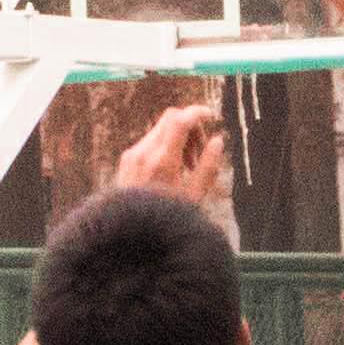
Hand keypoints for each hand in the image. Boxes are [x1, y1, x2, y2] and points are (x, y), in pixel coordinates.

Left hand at [110, 106, 230, 210]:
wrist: (129, 232)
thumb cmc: (165, 218)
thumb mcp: (194, 196)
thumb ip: (208, 166)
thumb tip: (217, 141)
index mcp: (163, 161)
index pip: (180, 120)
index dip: (198, 112)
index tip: (211, 116)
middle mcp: (144, 152)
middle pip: (170, 118)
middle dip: (190, 126)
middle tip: (200, 150)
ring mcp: (132, 154)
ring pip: (160, 128)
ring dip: (179, 137)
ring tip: (188, 166)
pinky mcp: (126, 159)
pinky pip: (149, 141)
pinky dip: (165, 145)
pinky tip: (171, 170)